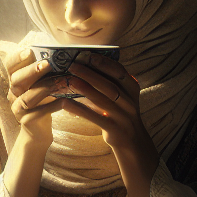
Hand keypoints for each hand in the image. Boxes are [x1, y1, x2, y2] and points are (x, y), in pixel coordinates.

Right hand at [7, 49, 73, 147]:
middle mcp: (13, 94)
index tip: (29, 50)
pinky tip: (64, 101)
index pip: (9, 65)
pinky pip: (38, 113)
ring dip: (43, 88)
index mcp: (15, 81)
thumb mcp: (41, 85)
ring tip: (60, 82)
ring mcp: (18, 108)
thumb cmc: (43, 102)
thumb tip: (61, 54)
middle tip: (47, 64)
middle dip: (31, 71)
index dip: (17, 58)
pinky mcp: (26, 121)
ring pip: (27, 97)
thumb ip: (44, 72)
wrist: (38, 131)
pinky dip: (51, 107)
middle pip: (16, 80)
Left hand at [59, 53, 157, 174]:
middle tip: (72, 65)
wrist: (132, 142)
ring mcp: (123, 116)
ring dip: (84, 89)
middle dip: (90, 73)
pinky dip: (80, 110)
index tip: (87, 55)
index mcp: (132, 89)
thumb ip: (109, 82)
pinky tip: (64, 104)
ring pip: (102, 100)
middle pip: (109, 84)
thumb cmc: (120, 113)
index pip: (119, 71)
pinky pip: (95, 118)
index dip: (103, 63)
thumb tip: (85, 63)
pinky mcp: (114, 129)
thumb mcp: (121, 96)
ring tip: (68, 80)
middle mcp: (130, 101)